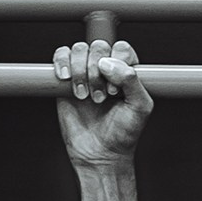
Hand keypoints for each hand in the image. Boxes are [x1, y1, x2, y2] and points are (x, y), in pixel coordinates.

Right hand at [53, 38, 152, 165]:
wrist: (99, 154)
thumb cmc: (123, 134)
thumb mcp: (140, 108)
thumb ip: (132, 81)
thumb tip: (107, 63)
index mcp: (127, 72)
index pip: (121, 48)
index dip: (117, 64)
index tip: (116, 90)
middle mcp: (107, 69)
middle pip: (99, 46)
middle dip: (97, 72)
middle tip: (100, 97)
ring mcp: (86, 72)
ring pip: (79, 49)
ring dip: (80, 71)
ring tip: (85, 97)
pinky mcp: (67, 79)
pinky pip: (61, 55)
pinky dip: (62, 63)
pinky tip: (66, 79)